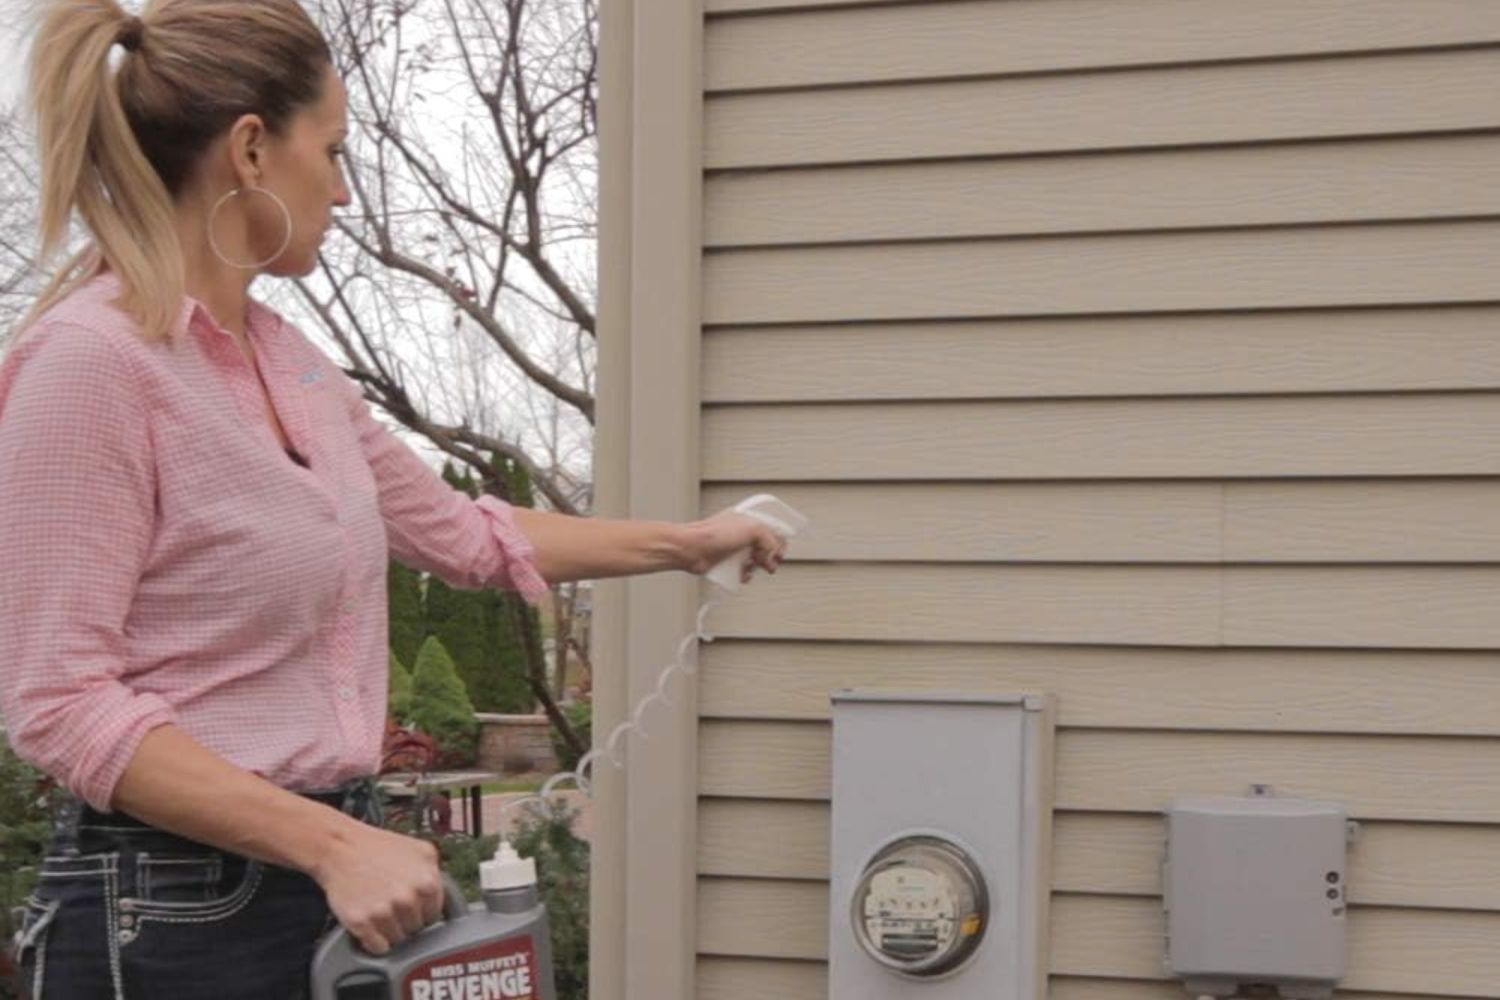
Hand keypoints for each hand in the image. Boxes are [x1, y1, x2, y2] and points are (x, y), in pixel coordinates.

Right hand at [312, 821, 446, 953]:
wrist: (339, 847)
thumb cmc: (377, 847)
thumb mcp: (421, 850)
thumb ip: (437, 873)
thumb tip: (448, 895)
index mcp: (427, 882)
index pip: (435, 916)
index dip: (423, 912)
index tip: (414, 908)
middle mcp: (408, 899)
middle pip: (417, 929)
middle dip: (407, 920)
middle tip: (393, 904)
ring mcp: (385, 913)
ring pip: (398, 940)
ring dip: (390, 930)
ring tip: (380, 909)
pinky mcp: (362, 924)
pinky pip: (377, 947)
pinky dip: (374, 940)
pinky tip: (370, 922)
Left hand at [683, 510, 788, 583]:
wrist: (691, 549)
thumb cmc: (713, 534)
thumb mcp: (751, 529)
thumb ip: (769, 538)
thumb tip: (773, 553)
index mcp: (748, 519)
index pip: (772, 529)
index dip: (779, 541)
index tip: (780, 552)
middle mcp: (742, 533)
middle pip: (765, 547)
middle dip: (770, 557)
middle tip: (769, 563)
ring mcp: (734, 548)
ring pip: (755, 561)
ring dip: (757, 567)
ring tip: (752, 568)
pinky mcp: (727, 562)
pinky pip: (742, 571)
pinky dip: (745, 574)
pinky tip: (742, 574)